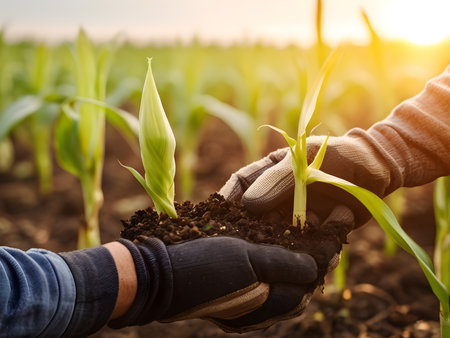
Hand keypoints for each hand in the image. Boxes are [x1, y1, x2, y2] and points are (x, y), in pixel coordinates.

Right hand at [111, 236, 317, 332]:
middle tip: (326, 225)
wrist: (155, 276)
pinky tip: (273, 241)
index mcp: (266, 302)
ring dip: (295, 254)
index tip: (337, 222)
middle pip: (298, 281)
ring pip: (281, 279)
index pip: (308, 277)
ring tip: (305, 228)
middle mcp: (258, 308)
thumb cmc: (202, 264)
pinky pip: (261, 278)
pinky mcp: (231, 293)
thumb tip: (315, 266)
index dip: (325, 249)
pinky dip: (273, 259)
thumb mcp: (246, 259)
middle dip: (314, 253)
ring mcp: (243, 302)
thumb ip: (284, 263)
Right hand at [219, 134, 393, 227]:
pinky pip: (306, 244)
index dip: (227, 198)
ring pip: (281, 234)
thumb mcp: (305, 162)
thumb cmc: (339, 156)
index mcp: (271, 174)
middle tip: (250, 241)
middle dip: (253, 228)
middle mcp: (280, 197)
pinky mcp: (316, 233)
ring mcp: (297, 216)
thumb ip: (278, 181)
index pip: (242, 184)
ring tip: (294, 240)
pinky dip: (312, 245)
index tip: (216, 214)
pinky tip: (322, 238)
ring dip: (286, 240)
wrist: (378, 169)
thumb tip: (248, 204)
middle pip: (257, 216)